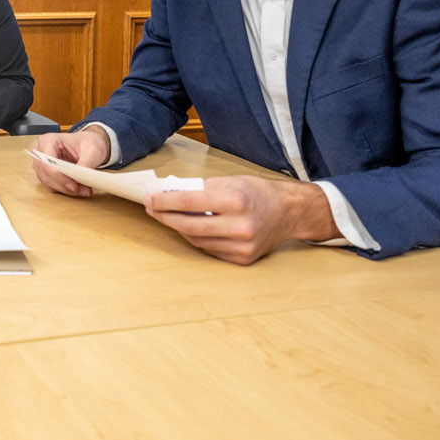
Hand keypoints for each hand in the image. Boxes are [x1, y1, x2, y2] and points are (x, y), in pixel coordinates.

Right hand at [31, 127, 111, 196]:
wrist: (88, 144)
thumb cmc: (88, 142)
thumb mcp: (92, 151)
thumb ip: (85, 164)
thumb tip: (80, 180)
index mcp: (49, 141)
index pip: (47, 163)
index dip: (59, 177)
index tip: (74, 186)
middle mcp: (41, 152)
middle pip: (46, 175)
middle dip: (64, 185)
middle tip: (83, 190)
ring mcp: (41, 163)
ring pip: (48, 183)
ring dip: (65, 189)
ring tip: (83, 189)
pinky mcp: (46, 173)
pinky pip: (52, 186)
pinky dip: (64, 190)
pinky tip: (78, 188)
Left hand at [143, 175, 339, 264]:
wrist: (289, 213)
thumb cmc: (258, 192)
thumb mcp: (232, 180)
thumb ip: (202, 189)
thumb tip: (171, 194)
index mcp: (236, 200)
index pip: (189, 202)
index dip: (165, 202)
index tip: (150, 199)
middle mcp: (240, 226)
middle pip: (189, 225)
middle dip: (165, 217)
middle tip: (152, 209)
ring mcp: (242, 246)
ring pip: (197, 240)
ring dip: (178, 228)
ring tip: (168, 216)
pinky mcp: (243, 259)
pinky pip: (210, 249)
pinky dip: (197, 238)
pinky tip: (191, 228)